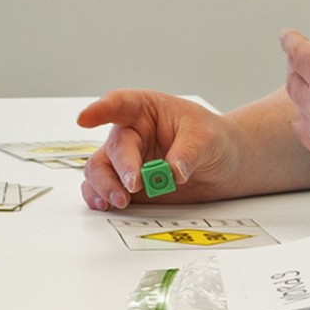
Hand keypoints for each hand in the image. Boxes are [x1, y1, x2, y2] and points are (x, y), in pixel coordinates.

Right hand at [74, 90, 239, 210]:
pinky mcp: (128, 185)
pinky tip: (105, 205)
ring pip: (99, 169)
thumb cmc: (212, 138)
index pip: (120, 104)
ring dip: (105, 185)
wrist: (223, 166)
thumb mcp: (206, 137)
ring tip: (121, 201)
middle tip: (134, 185)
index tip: (85, 118)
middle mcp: (131, 134)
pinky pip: (102, 189)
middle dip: (121, 167)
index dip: (101, 110)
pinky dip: (100, 197)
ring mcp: (126, 161)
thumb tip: (172, 172)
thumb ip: (187, 152)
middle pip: (114, 147)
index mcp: (145, 110)